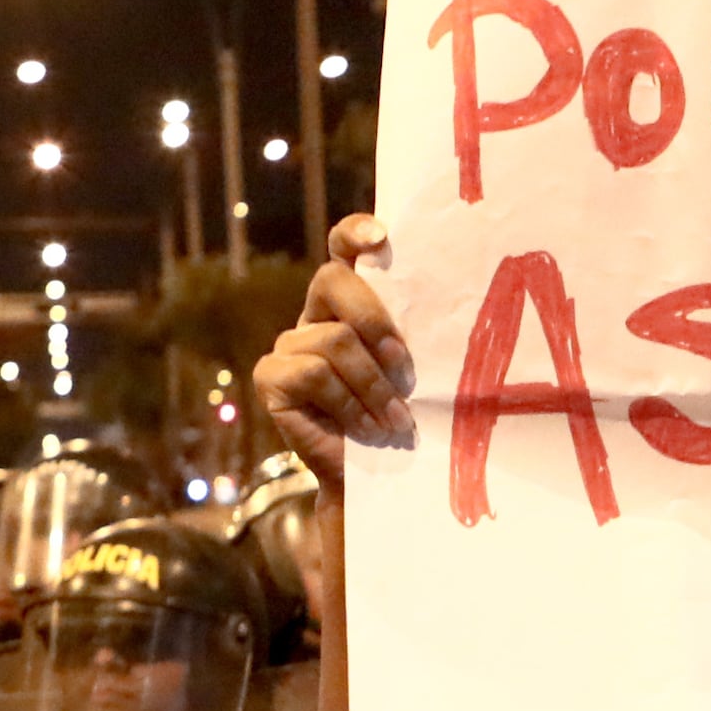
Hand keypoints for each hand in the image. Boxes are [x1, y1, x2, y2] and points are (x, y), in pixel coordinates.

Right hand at [256, 216, 416, 486]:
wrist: (372, 477)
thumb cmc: (399, 418)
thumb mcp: (409, 371)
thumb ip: (407, 336)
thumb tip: (439, 310)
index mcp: (349, 304)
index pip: (343, 250)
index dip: (354, 233)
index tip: (381, 236)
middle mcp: (314, 315)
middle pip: (332, 280)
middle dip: (374, 319)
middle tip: (403, 366)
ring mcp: (288, 344)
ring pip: (334, 339)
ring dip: (372, 384)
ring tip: (395, 419)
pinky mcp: (270, 377)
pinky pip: (314, 374)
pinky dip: (349, 404)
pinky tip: (368, 429)